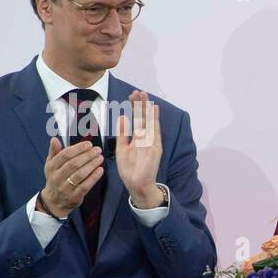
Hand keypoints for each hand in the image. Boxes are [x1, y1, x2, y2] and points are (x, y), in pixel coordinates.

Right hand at [41, 136, 103, 218]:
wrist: (54, 201)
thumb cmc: (55, 179)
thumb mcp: (51, 165)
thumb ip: (54, 152)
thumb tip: (54, 139)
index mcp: (52, 167)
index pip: (65, 155)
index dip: (78, 148)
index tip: (88, 144)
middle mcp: (57, 177)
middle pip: (73, 164)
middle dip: (87, 155)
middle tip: (97, 150)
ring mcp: (65, 188)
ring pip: (80, 174)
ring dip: (91, 165)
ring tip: (100, 158)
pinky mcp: (74, 196)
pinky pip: (85, 186)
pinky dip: (93, 177)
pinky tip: (100, 170)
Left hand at [116, 90, 165, 207]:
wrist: (137, 185)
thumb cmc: (130, 170)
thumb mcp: (122, 149)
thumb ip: (122, 134)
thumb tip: (121, 118)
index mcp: (137, 139)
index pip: (136, 120)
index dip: (134, 108)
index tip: (131, 96)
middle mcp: (146, 138)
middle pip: (143, 118)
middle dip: (140, 105)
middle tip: (138, 91)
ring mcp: (151, 142)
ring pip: (149, 121)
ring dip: (147, 108)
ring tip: (144, 95)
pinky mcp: (155, 147)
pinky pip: (155, 130)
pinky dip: (155, 119)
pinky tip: (154, 109)